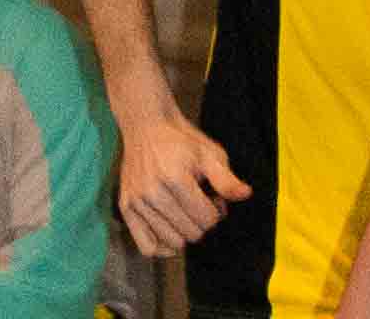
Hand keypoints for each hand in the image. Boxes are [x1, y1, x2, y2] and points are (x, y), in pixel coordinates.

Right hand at [116, 106, 250, 253]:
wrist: (145, 123)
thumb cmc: (180, 140)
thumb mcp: (209, 152)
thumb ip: (226, 178)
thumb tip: (245, 195)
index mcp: (174, 177)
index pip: (208, 220)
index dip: (216, 210)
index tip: (211, 196)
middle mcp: (152, 191)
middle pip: (192, 234)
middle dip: (201, 221)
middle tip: (197, 201)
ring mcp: (136, 200)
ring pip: (173, 242)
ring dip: (183, 230)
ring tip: (182, 210)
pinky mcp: (125, 205)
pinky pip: (146, 247)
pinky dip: (161, 246)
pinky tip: (169, 230)